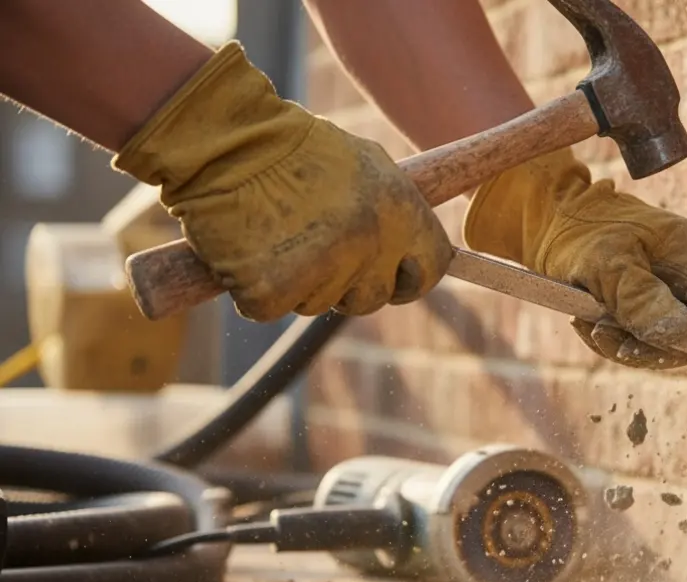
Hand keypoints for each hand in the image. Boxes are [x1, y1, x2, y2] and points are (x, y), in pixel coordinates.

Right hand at [112, 42, 452, 322]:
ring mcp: (323, 270)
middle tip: (313, 249)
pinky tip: (246, 249)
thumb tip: (416, 248)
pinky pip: (269, 308)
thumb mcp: (366, 165)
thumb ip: (396, 212)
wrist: (225, 138)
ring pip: (318, 304)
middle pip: (371, 298)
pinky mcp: (272, 290)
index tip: (391, 277)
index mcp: (402, 213)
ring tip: (275, 233)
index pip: (431, 269)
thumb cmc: (294, 147)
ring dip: (297, 281)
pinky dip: (253, 288)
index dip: (409, 278)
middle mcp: (371, 245)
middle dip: (345, 284)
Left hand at [462, 149, 686, 369]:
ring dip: (630, 342)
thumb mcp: (602, 265)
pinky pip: (651, 326)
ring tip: (589, 324)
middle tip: (602, 334)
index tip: (658, 345)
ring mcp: (676, 276)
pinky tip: (591, 321)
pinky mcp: (656, 287)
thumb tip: (678, 333)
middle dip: (651, 345)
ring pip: (672, 333)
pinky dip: (621, 334)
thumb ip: (640, 297)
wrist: (549, 216)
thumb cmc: (577, 234)